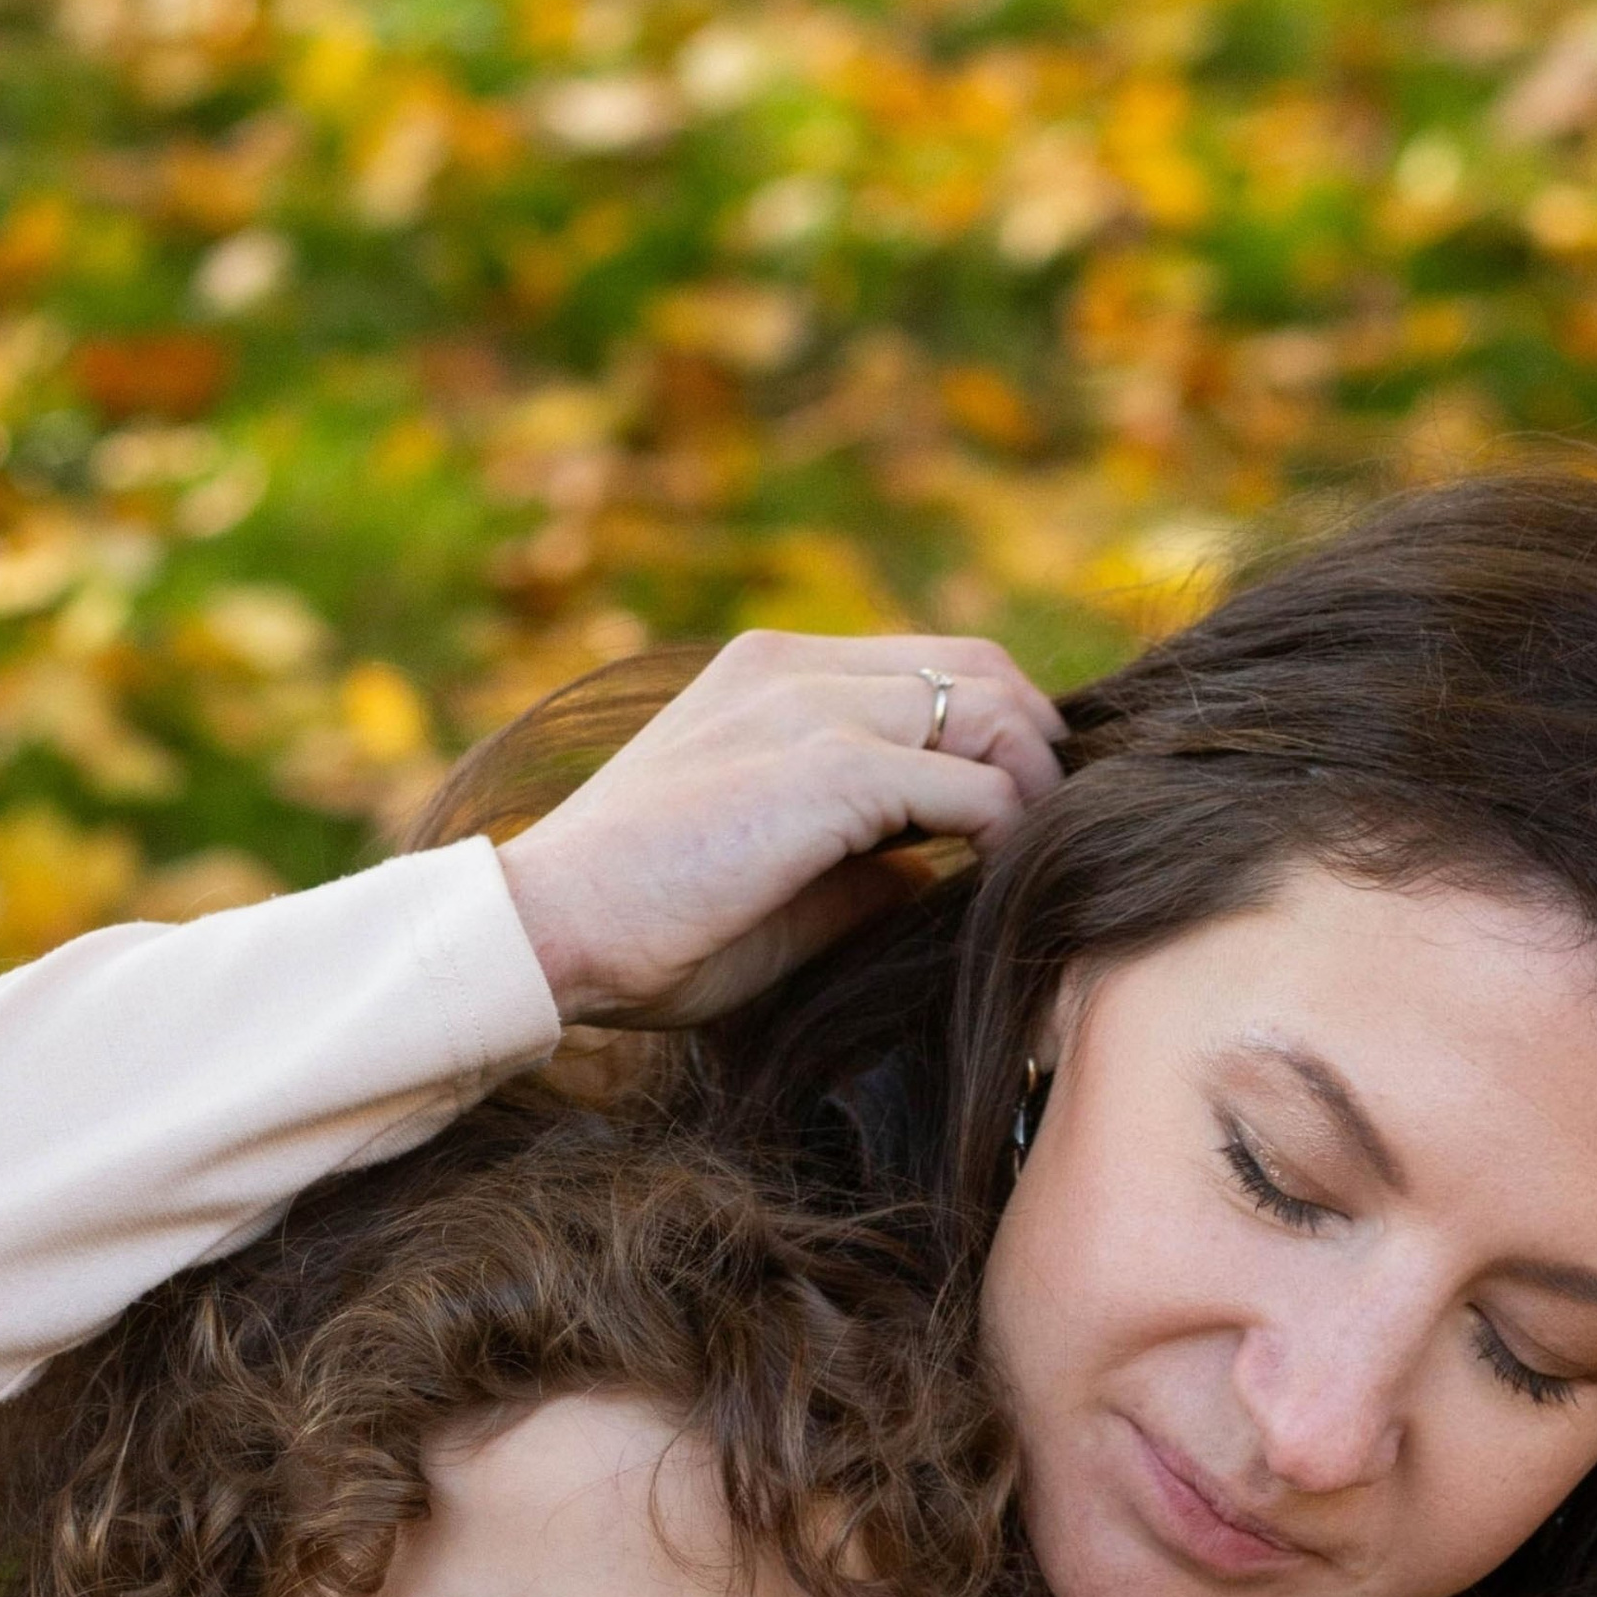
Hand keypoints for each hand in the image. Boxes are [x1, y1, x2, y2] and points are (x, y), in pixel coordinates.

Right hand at [494, 628, 1064, 1025]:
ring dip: (1030, 787)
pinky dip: (1005, 832)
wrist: (551, 933)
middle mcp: (792, 668)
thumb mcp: (774, 874)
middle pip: (980, 665)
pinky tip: (996, 881)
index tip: (1012, 810)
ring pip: (989, 710)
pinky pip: (970, 786)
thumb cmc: (648, 926)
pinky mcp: (827, 769)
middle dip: (1035, 745)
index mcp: (769, 673)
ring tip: (1025, 861)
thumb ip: (862, 853)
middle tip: (1046, 832)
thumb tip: (942, 867)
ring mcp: (808, 708)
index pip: (930, 663)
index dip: (995, 729)